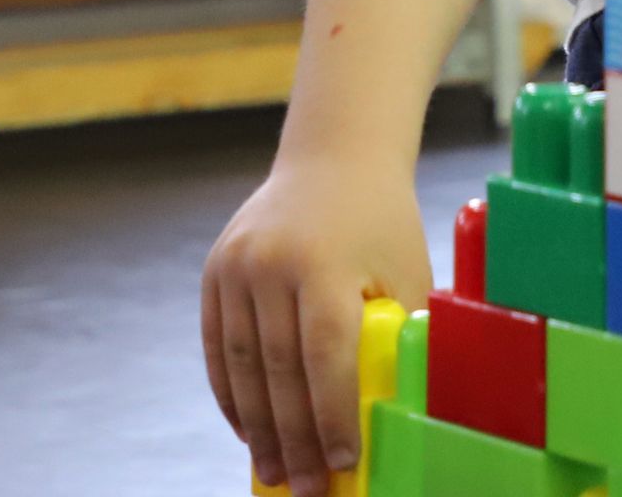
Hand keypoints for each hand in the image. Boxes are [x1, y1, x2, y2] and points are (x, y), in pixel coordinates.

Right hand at [202, 158, 431, 496]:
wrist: (334, 158)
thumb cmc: (384, 226)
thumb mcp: (405, 274)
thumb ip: (399, 338)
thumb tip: (402, 418)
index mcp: (325, 262)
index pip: (324, 355)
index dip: (331, 415)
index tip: (340, 463)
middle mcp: (271, 261)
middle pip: (277, 368)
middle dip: (292, 438)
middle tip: (304, 489)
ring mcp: (236, 263)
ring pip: (240, 364)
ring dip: (256, 427)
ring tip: (272, 474)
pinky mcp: (216, 268)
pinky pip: (218, 344)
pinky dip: (230, 393)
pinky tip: (248, 430)